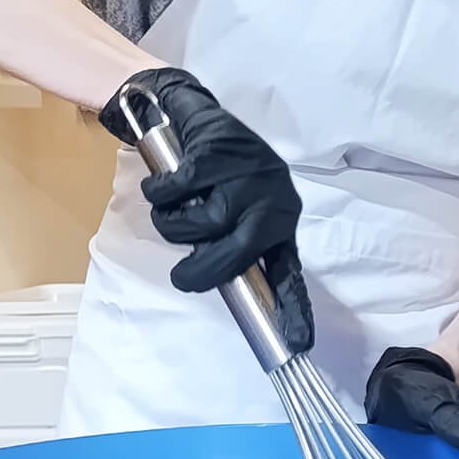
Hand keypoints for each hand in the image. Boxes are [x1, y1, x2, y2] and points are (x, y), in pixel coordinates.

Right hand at [100, 66, 312, 354]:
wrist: (198, 113)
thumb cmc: (220, 173)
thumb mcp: (240, 210)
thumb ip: (238, 245)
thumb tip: (230, 288)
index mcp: (281, 221)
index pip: (290, 271)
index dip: (293, 308)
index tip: (299, 344)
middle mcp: (271, 201)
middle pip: (232, 257)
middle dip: (199, 272)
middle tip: (184, 274)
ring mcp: (245, 177)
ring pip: (196, 225)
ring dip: (172, 223)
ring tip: (175, 208)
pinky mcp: (216, 154)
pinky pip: (174, 192)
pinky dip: (159, 193)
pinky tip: (164, 183)